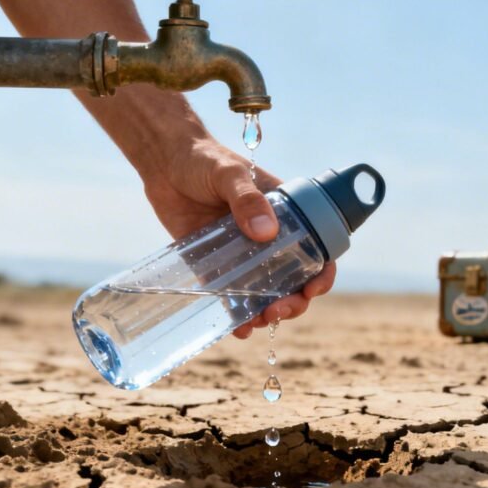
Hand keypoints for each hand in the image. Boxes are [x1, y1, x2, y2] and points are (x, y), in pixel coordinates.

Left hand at [140, 136, 334, 338]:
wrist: (164, 162)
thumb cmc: (204, 159)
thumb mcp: (229, 173)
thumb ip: (246, 199)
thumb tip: (266, 233)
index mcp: (287, 214)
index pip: (318, 247)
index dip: (322, 273)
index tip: (313, 289)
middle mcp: (271, 238)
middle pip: (296, 280)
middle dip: (293, 302)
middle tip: (277, 311)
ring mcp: (245, 255)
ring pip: (268, 294)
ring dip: (268, 313)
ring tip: (256, 322)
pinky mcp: (217, 265)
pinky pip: (233, 296)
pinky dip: (238, 316)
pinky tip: (237, 328)